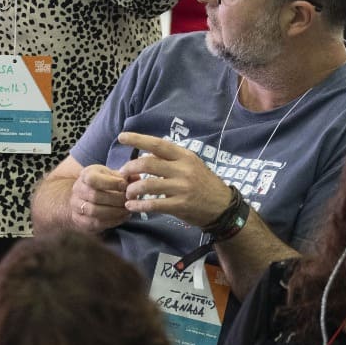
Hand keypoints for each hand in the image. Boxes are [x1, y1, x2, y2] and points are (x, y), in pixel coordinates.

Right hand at [68, 164, 129, 232]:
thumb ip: (124, 176)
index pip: (93, 179)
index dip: (111, 183)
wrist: (84, 199)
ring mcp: (77, 206)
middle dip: (116, 199)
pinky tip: (123, 216)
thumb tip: (137, 177)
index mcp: (86, 175)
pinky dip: (113, 220)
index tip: (125, 185)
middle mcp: (78, 190)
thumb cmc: (102, 184)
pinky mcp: (82, 221)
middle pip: (95, 196)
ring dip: (115, 211)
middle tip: (130, 200)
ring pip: (95, 211)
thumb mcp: (112, 175)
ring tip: (127, 210)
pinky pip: (97, 223)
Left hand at [117, 131, 232, 228]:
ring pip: (148, 185)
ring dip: (132, 189)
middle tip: (122, 174)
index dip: (138, 139)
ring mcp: (182, 188)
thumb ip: (170, 159)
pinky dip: (139, 205)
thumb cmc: (203, 183)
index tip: (122, 137)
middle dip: (130, 168)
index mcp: (184, 156)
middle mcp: (183, 169)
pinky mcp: (180, 205)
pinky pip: (154, 204)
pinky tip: (131, 206)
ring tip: (128, 193)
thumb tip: (144, 155)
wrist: (223, 207)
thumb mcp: (191, 165)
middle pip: (148, 164)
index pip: (158, 144)